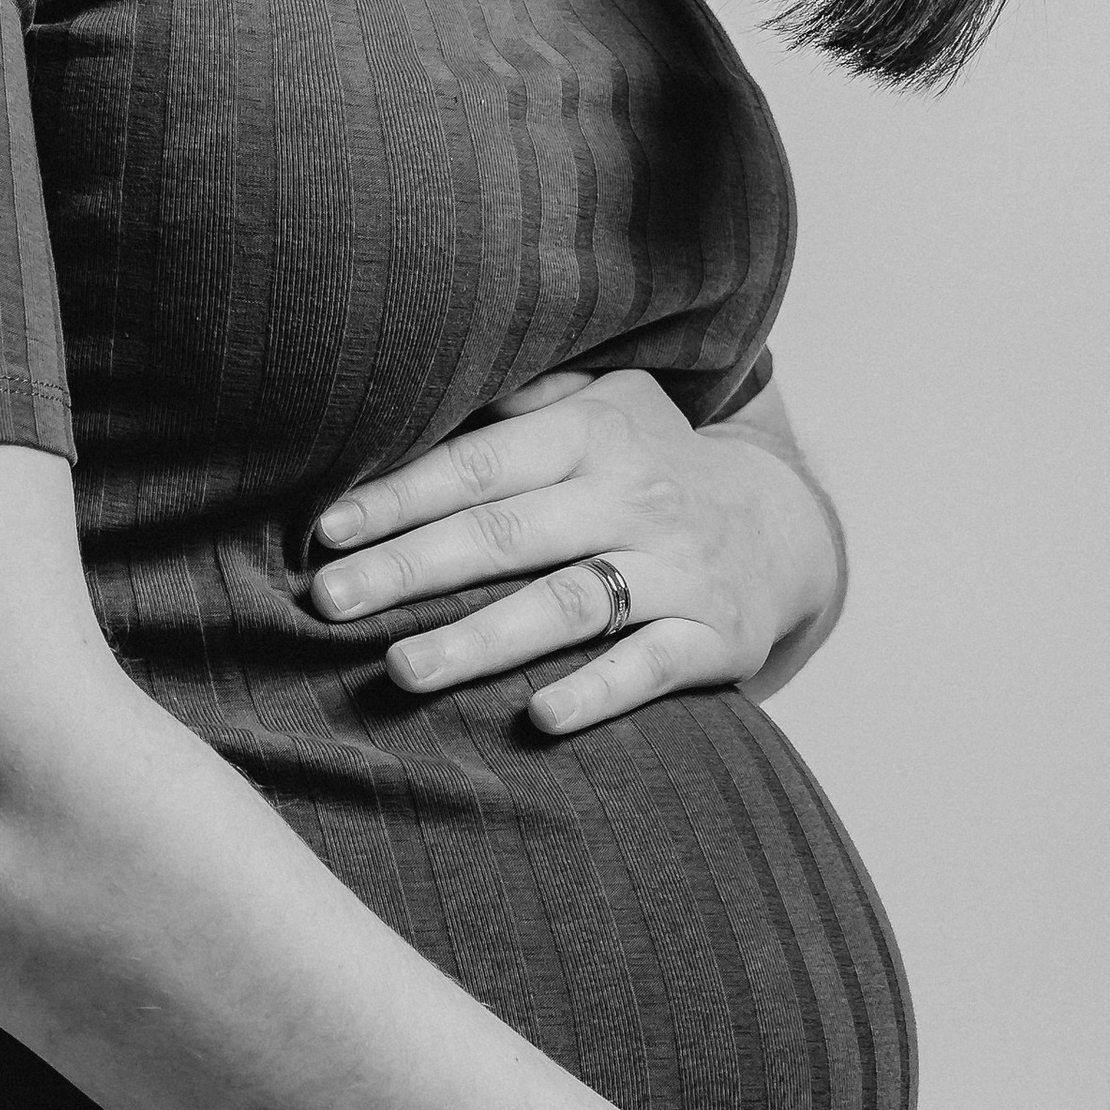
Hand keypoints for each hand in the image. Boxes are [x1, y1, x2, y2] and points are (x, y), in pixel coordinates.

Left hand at [309, 365, 843, 732]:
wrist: (782, 528)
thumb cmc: (645, 468)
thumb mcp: (597, 405)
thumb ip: (515, 402)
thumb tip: (402, 392)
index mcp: (592, 430)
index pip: (481, 465)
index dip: (401, 497)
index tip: (326, 531)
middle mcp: (634, 493)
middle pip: (510, 533)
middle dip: (414, 568)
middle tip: (331, 601)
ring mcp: (677, 566)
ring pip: (569, 603)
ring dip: (482, 639)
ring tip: (402, 669)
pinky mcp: (716, 635)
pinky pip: (651, 665)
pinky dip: (597, 691)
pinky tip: (538, 718)